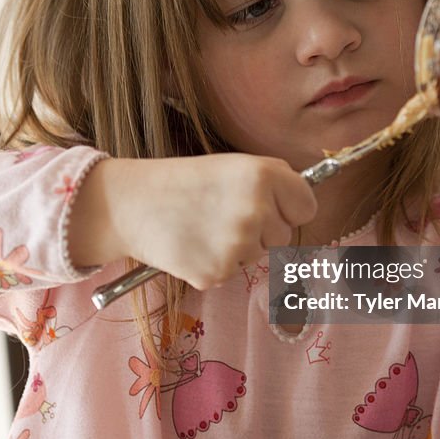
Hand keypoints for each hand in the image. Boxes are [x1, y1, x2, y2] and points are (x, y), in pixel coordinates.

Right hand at [70, 153, 317, 287]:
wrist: (133, 204)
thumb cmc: (186, 182)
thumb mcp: (233, 165)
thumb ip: (273, 181)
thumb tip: (305, 201)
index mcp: (263, 176)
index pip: (306, 207)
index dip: (289, 207)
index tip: (272, 205)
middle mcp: (256, 210)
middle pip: (283, 236)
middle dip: (262, 229)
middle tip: (224, 214)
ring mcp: (237, 245)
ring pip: (258, 255)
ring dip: (238, 247)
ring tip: (205, 226)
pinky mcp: (218, 273)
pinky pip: (233, 272)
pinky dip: (216, 263)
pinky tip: (194, 244)